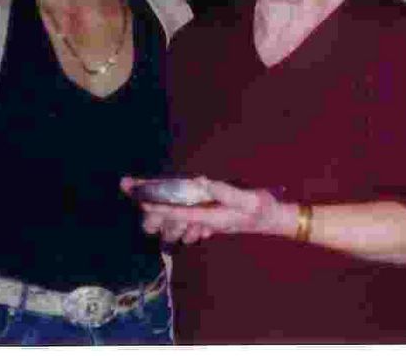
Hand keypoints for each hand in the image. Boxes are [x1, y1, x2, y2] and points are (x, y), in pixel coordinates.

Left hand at [121, 176, 292, 244]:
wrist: (274, 220)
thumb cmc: (262, 208)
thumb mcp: (248, 199)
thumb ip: (225, 192)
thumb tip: (201, 182)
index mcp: (210, 217)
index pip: (176, 212)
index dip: (155, 205)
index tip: (136, 195)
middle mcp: (203, 223)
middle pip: (167, 222)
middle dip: (149, 212)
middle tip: (131, 190)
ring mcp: (204, 224)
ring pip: (172, 223)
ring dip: (156, 212)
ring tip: (137, 191)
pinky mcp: (206, 221)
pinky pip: (183, 221)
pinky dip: (170, 213)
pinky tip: (160, 205)